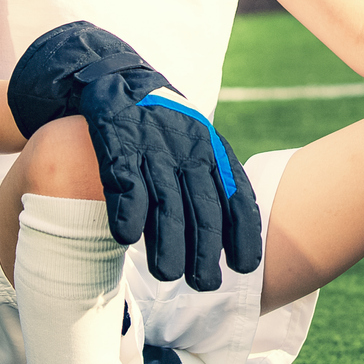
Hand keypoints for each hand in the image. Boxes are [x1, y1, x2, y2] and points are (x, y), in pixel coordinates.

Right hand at [9, 22, 261, 290]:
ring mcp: (153, 144)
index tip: (245, 267)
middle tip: (204, 285)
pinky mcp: (118, 139)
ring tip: (167, 275)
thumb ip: (213, 187)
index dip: (242, 232)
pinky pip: (124, 179)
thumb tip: (226, 246)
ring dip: (167, 240)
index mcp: (213, 152)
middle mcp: (188, 149)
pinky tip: (125, 238)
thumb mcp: (198, 149)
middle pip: (201, 206)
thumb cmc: (165, 130)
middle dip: (205, 249)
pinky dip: (126, 209)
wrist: (120, 78)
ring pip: (165, 199)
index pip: (236, 195)